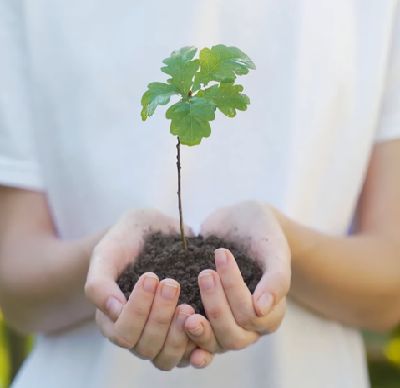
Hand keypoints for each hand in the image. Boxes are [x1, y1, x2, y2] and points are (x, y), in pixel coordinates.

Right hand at [84, 209, 213, 369]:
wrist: (151, 229)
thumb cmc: (125, 241)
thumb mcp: (107, 253)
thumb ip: (99, 282)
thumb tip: (113, 312)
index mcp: (112, 318)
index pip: (123, 333)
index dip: (137, 310)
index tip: (150, 276)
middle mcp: (136, 332)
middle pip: (146, 347)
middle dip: (160, 317)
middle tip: (171, 284)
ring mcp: (161, 334)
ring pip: (168, 357)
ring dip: (178, 333)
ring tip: (188, 306)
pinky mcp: (183, 330)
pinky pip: (191, 351)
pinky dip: (198, 342)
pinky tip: (204, 321)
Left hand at [184, 201, 290, 352]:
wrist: (241, 220)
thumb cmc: (262, 231)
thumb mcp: (274, 248)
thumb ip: (276, 278)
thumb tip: (261, 309)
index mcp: (272, 312)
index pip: (252, 316)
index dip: (235, 290)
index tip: (221, 254)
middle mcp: (251, 325)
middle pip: (233, 336)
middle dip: (216, 308)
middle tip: (205, 274)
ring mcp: (228, 324)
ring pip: (215, 343)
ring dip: (200, 327)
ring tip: (184, 307)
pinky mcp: (207, 318)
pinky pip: (198, 340)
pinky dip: (187, 338)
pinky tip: (177, 326)